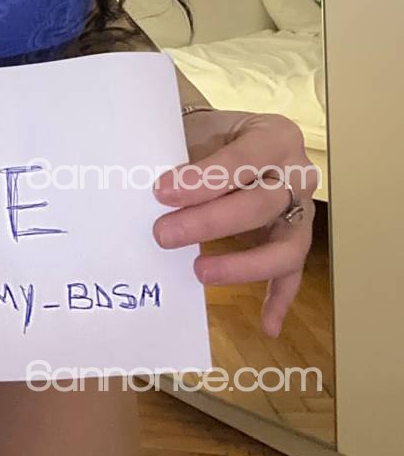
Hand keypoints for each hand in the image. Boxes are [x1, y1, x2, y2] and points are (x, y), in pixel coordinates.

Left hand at [151, 108, 321, 336]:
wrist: (226, 136)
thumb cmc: (210, 133)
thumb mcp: (200, 130)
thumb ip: (185, 156)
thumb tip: (154, 194)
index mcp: (274, 135)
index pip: (242, 160)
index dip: (204, 179)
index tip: (162, 192)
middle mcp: (297, 173)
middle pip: (260, 204)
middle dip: (210, 222)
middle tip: (164, 234)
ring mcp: (302, 210)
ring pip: (285, 245)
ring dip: (243, 265)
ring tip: (199, 272)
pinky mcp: (295, 239)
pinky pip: (292, 273)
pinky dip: (280, 299)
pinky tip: (267, 325)